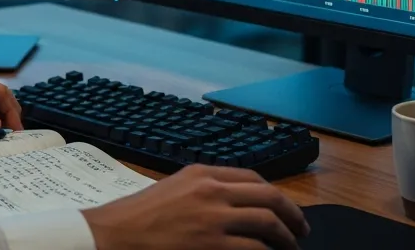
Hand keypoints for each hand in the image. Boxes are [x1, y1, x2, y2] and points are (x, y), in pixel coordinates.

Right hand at [82, 165, 308, 249]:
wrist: (112, 235)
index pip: (253, 178)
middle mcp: (212, 190)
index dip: (276, 195)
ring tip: (292, 248)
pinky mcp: (211, 245)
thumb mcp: (173, 189)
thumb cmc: (136, 217)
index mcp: (202, 173)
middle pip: (269, 196)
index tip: (284, 209)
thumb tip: (232, 204)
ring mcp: (213, 217)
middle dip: (292, 214)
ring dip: (287, 238)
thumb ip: (202, 191)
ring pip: (268, 221)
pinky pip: (254, 249)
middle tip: (301, 230)